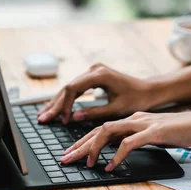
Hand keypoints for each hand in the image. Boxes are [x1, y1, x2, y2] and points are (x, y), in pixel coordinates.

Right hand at [38, 63, 158, 123]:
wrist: (148, 90)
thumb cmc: (136, 99)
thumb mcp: (116, 109)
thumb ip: (94, 112)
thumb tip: (74, 118)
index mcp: (99, 75)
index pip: (73, 88)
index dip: (65, 105)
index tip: (63, 120)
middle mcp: (94, 69)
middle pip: (68, 87)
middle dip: (56, 105)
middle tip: (43, 119)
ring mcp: (93, 71)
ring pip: (70, 87)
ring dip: (58, 102)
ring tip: (44, 115)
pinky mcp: (94, 76)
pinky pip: (76, 87)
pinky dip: (67, 99)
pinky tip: (56, 108)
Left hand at [60, 111, 190, 170]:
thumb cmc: (184, 132)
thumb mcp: (157, 136)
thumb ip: (140, 140)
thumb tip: (123, 151)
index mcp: (135, 119)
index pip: (103, 128)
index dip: (85, 141)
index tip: (72, 153)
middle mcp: (136, 118)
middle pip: (100, 129)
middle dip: (79, 145)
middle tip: (65, 159)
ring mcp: (144, 123)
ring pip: (109, 132)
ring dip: (93, 147)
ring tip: (84, 163)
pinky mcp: (154, 132)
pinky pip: (129, 143)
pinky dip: (116, 155)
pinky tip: (109, 165)